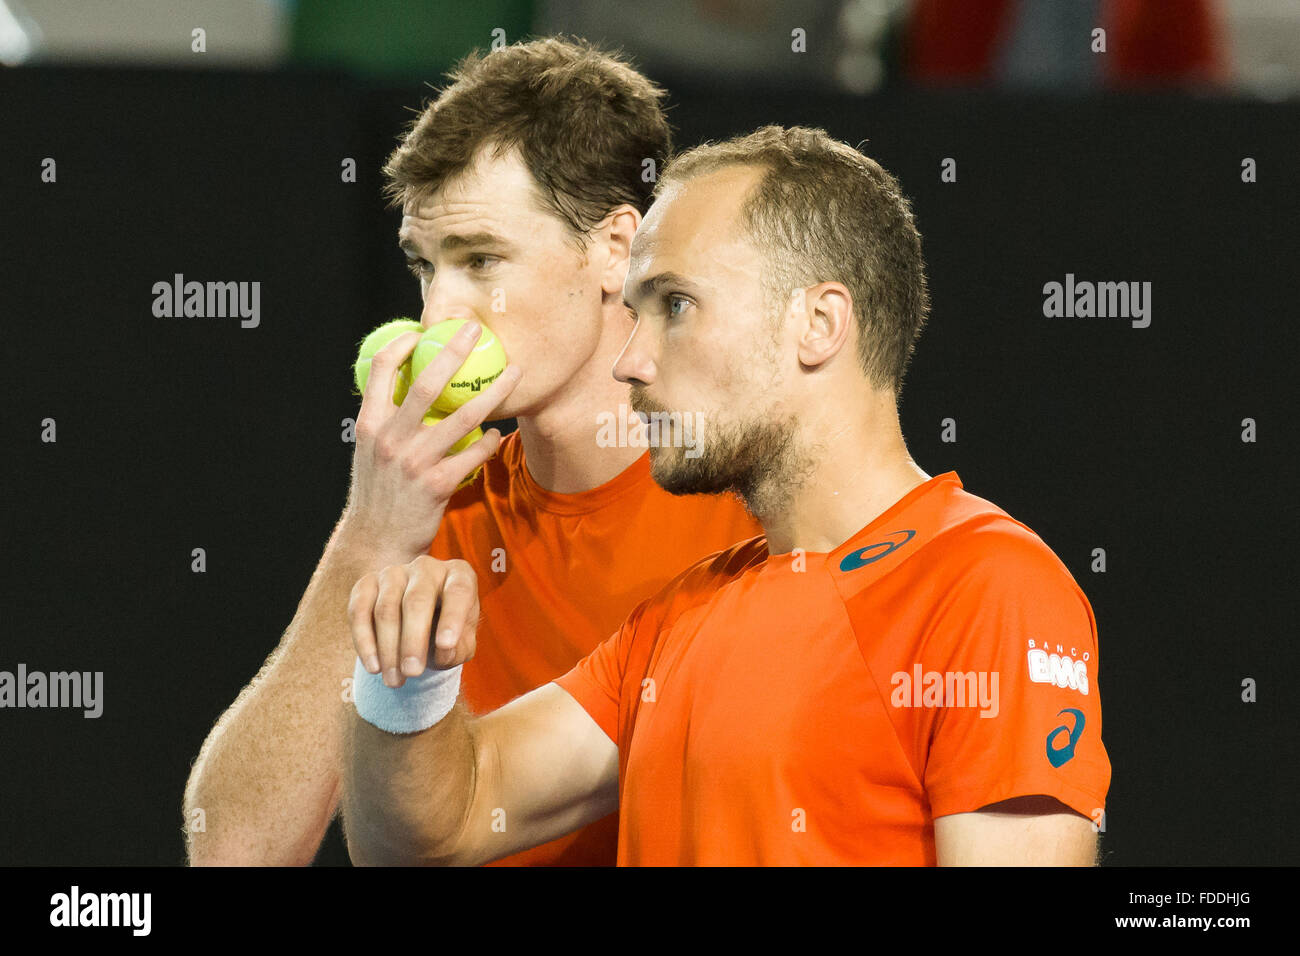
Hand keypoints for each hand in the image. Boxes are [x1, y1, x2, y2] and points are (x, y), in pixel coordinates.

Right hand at [341, 320, 520, 559]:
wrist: (377, 540)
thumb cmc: (379, 492)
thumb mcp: (371, 452)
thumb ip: (388, 422)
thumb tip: (409, 388)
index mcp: (371, 424)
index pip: (381, 369)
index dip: (402, 343)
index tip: (423, 331)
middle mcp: (391, 438)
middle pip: (428, 381)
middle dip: (455, 350)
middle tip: (477, 330)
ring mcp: (416, 461)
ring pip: (464, 416)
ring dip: (495, 391)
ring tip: (515, 373)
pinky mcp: (438, 484)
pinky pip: (475, 452)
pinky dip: (490, 440)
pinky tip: (499, 433)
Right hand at [349, 556, 479, 686]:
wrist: (419, 624)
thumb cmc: (447, 632)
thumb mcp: (461, 644)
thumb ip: (458, 649)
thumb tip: (443, 652)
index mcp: (458, 575)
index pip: (458, 591)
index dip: (452, 617)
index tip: (446, 645)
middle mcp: (426, 567)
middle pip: (416, 600)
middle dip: (413, 640)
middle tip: (412, 672)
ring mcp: (394, 572)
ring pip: (386, 609)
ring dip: (388, 649)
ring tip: (394, 680)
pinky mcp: (366, 583)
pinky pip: (359, 610)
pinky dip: (364, 641)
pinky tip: (373, 667)